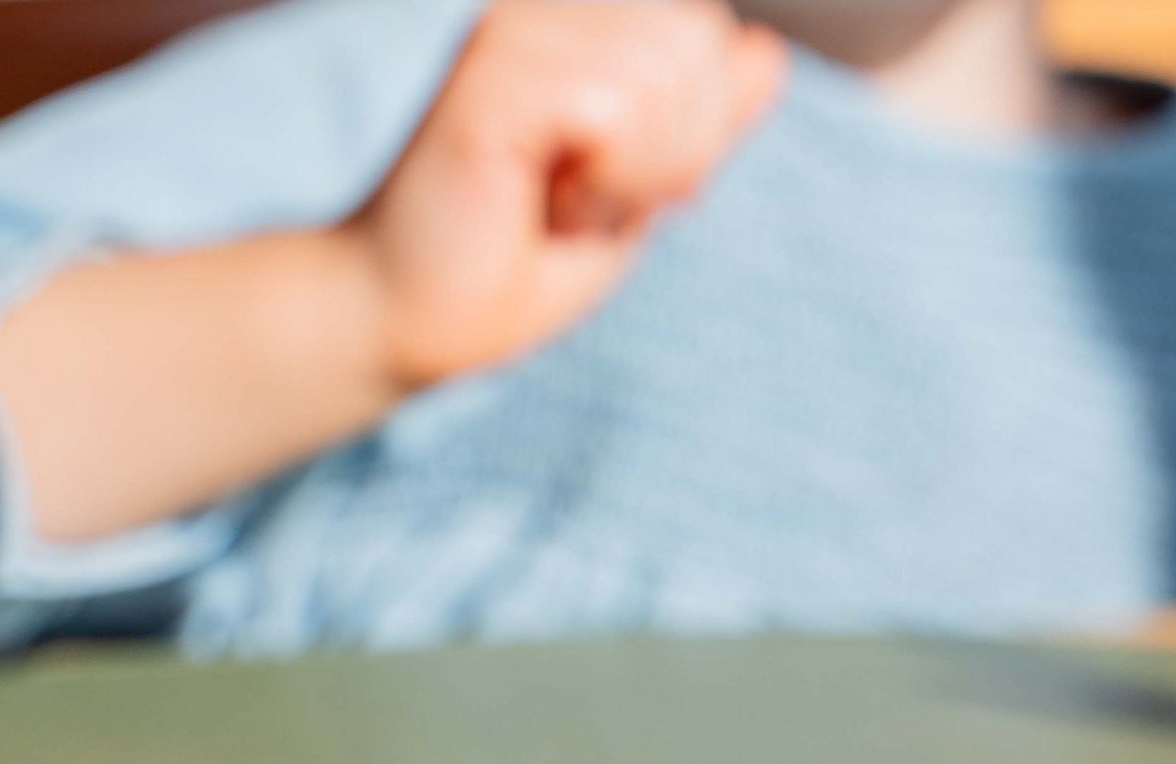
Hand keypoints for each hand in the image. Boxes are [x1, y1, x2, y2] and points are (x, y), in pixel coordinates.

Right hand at [346, 0, 786, 388]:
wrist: (407, 319)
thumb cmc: (506, 257)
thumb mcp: (634, 187)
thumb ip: (701, 117)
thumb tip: (768, 52)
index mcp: (570, 17)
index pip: (704, 35)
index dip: (688, 130)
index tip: (603, 181)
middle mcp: (534, 3)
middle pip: (698, 43)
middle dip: (671, 151)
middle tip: (577, 196)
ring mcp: (508, 24)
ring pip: (669, 71)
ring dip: (633, 173)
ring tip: (555, 200)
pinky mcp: (489, 71)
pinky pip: (618, 106)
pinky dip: (607, 179)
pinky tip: (543, 203)